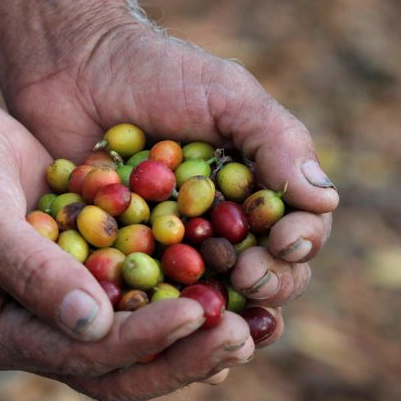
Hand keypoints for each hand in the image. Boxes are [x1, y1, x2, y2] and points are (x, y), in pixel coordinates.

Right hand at [0, 94, 252, 400]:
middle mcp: (41, 331)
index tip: (197, 313)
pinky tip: (229, 284)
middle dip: (183, 357)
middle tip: (241, 338)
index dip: (144, 341)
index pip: (85, 356)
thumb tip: (95, 327)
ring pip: (141, 342)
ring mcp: (67, 305)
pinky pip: (144, 298)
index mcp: (5, 334)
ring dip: (194, 336)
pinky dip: (185, 296)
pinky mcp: (91, 272)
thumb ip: (32, 274)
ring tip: (252, 324)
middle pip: (122, 368)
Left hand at [6, 22, 337, 347]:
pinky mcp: (126, 259)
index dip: (299, 245)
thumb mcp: (226, 95)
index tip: (285, 242)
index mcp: (257, 190)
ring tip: (217, 313)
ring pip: (212, 296)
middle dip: (269, 282)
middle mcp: (223, 225)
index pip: (297, 231)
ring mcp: (174, 246)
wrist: (73, 67)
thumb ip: (276, 141)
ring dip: (223, 311)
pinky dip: (160, 318)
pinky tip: (166, 333)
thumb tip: (327, 201)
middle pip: (264, 274)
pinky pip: (150, 298)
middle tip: (249, 276)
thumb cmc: (157, 72)